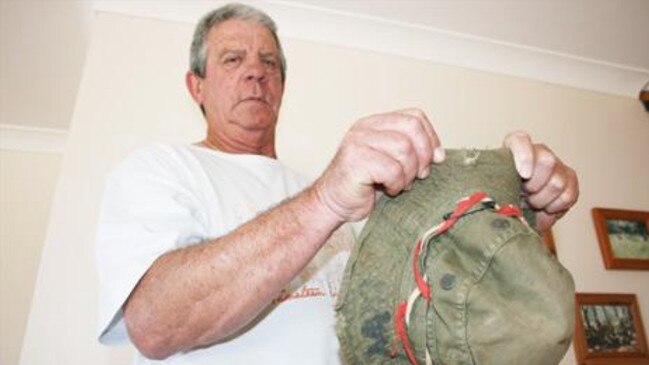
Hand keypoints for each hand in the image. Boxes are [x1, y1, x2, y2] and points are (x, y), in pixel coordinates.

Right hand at [314, 109, 443, 221]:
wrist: (332, 204)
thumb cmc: (363, 186)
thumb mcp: (391, 162)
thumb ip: (411, 152)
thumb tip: (439, 154)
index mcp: (374, 123)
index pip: (415, 117)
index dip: (431, 138)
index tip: (434, 160)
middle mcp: (364, 128)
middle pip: (412, 129)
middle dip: (423, 156)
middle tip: (418, 175)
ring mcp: (358, 143)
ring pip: (404, 149)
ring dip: (408, 173)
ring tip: (398, 184)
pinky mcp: (355, 161)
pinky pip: (392, 170)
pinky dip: (396, 184)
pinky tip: (387, 189)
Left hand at [503, 131, 578, 230]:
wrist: (517, 208)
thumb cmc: (501, 196)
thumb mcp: (492, 188)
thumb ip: (493, 183)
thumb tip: (497, 191)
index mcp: (513, 147)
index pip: (519, 140)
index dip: (525, 156)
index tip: (524, 174)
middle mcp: (538, 151)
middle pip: (546, 161)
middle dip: (533, 185)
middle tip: (523, 195)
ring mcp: (557, 164)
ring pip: (557, 183)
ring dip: (541, 200)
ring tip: (530, 203)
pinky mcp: (570, 180)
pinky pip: (568, 196)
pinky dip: (555, 207)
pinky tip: (544, 207)